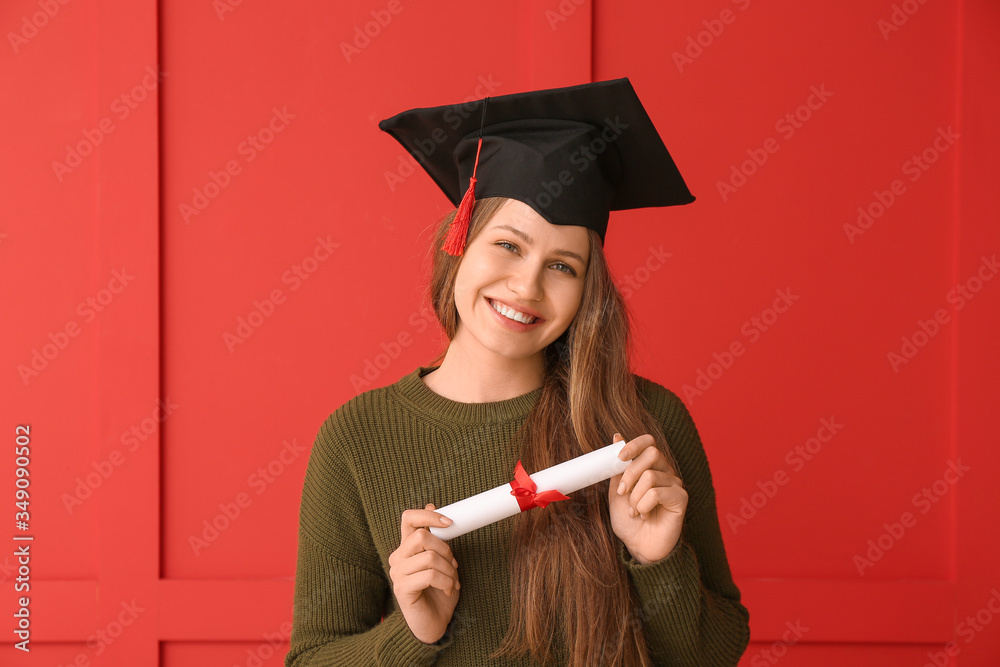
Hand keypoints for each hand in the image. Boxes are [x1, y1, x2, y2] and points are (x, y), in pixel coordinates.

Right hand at [388, 503, 460, 643]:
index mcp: (407, 547)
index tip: (449, 523)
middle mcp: (398, 557)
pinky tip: (447, 589)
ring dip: (449, 569)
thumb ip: (437, 537)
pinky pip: (429, 575)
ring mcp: (397, 573)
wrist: (435, 623)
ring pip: (429, 556)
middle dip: (446, 549)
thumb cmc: (439, 591)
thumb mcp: (443, 560)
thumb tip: (430, 503)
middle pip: (422, 536)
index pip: (408, 518)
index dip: (428, 515)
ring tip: (452, 581)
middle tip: (453, 565)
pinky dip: (446, 581)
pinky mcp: (402, 589)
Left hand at [608, 433, 686, 563]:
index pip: (648, 442)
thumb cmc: (629, 520)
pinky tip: (645, 515)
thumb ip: (618, 468)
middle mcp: (665, 471)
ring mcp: (674, 484)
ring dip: (635, 497)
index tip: (619, 457)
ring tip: (635, 511)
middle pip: (652, 453)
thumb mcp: (617, 491)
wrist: (638, 546)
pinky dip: (644, 505)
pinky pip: (657, 493)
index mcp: (650, 466)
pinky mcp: (681, 499)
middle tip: (623, 493)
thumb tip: (616, 436)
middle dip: (631, 473)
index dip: (634, 444)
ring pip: (650, 476)